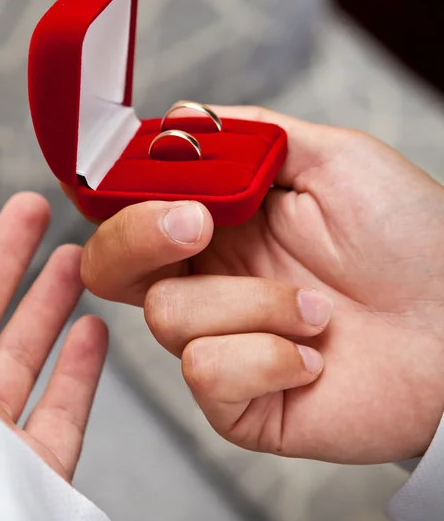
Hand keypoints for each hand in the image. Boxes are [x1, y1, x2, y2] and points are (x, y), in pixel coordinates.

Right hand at [71, 106, 443, 464]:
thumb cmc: (410, 237)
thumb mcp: (331, 159)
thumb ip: (250, 136)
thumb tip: (180, 117)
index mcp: (218, 225)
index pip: (128, 211)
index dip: (120, 199)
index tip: (152, 186)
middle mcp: (207, 281)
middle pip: (110, 267)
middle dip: (141, 238)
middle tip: (200, 224)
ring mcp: (218, 341)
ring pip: (168, 316)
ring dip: (253, 304)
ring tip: (318, 311)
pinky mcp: (237, 403)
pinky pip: (206, 374)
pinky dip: (267, 358)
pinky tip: (314, 358)